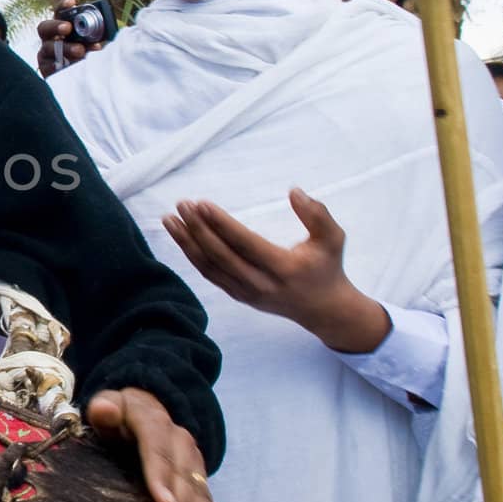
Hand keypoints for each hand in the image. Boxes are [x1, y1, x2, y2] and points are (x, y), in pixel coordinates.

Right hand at [35, 0, 105, 75]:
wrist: (79, 81)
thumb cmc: (85, 58)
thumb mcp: (89, 44)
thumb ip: (93, 36)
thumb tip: (107, 28)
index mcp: (60, 28)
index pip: (58, 13)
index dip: (62, 6)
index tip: (72, 2)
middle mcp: (49, 39)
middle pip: (44, 28)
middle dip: (56, 25)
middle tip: (68, 28)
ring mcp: (45, 54)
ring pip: (49, 47)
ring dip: (65, 47)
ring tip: (80, 51)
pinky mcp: (45, 70)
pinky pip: (49, 66)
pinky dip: (60, 64)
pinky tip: (71, 65)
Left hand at [86, 387, 214, 501]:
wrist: (149, 405)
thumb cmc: (120, 413)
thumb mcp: (108, 405)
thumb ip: (104, 408)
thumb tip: (103, 408)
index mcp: (153, 421)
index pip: (157, 449)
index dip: (161, 476)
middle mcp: (178, 439)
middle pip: (182, 474)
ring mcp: (191, 456)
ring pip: (198, 488)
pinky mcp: (198, 472)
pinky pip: (205, 496)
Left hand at [160, 189, 390, 352]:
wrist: (323, 310)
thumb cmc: (327, 267)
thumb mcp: (333, 239)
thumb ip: (317, 214)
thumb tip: (294, 191)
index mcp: (283, 268)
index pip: (245, 243)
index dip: (221, 224)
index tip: (201, 203)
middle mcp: (261, 284)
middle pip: (221, 256)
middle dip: (197, 229)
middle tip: (182, 205)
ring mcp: (246, 293)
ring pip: (209, 267)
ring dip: (187, 242)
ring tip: (169, 219)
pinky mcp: (238, 296)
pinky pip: (210, 274)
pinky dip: (192, 255)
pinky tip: (180, 236)